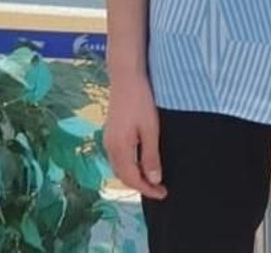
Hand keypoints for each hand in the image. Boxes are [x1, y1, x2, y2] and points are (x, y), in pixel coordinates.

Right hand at [101, 73, 167, 199]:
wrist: (126, 77)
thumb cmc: (140, 100)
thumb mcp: (151, 129)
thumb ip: (151, 156)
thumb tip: (154, 180)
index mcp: (119, 148)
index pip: (132, 179)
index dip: (147, 189)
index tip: (163, 194)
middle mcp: (109, 146)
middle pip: (123, 176)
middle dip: (141, 186)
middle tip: (160, 189)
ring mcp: (108, 139)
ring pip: (119, 168)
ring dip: (134, 177)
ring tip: (153, 179)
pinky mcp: (110, 133)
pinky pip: (118, 158)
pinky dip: (129, 167)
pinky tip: (141, 163)